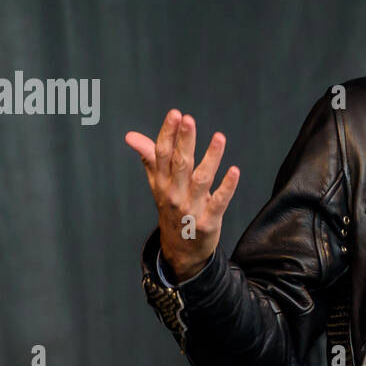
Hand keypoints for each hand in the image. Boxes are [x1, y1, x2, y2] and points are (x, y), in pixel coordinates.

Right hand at [125, 110, 239, 280]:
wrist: (180, 250)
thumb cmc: (172, 209)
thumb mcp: (158, 185)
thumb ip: (149, 158)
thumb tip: (131, 136)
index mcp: (161, 183)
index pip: (161, 155)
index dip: (168, 134)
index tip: (175, 114)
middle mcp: (174, 194)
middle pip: (179, 164)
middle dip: (184, 141)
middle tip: (188, 119)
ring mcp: (191, 208)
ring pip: (201, 179)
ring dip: (211, 158)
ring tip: (219, 138)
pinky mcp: (208, 222)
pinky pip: (219, 202)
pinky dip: (227, 187)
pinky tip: (235, 171)